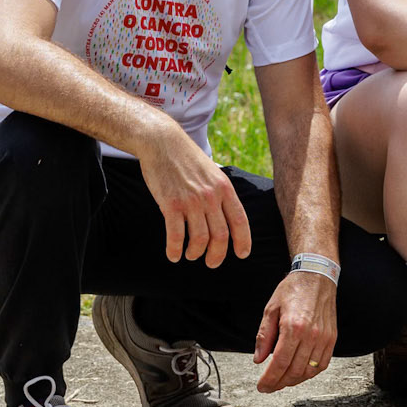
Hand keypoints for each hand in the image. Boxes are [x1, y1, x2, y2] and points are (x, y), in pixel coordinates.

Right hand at [138, 119, 250, 267]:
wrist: (162, 142)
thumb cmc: (186, 159)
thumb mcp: (212, 172)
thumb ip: (219, 192)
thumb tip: (226, 213)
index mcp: (224, 188)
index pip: (240, 220)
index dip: (243, 241)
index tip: (242, 254)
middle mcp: (211, 196)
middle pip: (220, 235)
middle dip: (217, 254)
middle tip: (212, 263)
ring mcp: (191, 201)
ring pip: (199, 239)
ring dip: (196, 253)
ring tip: (191, 255)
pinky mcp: (171, 204)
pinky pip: (176, 236)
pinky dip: (175, 250)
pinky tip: (173, 255)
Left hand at [253, 271, 338, 390]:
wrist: (317, 276)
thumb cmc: (294, 289)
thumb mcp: (271, 309)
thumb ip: (264, 336)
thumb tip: (258, 358)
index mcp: (293, 326)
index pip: (279, 363)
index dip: (269, 379)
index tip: (262, 386)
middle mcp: (310, 334)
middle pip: (294, 371)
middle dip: (279, 383)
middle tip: (270, 386)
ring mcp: (323, 338)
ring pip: (309, 371)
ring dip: (294, 380)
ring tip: (283, 381)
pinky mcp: (332, 338)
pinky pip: (322, 364)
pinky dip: (310, 373)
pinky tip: (300, 373)